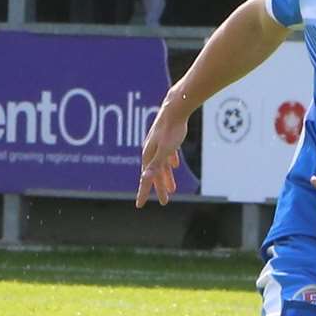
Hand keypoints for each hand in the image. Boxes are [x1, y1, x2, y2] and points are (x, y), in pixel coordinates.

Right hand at [135, 89, 191, 206]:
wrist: (175, 109)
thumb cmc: (171, 130)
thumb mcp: (165, 150)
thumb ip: (156, 164)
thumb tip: (146, 177)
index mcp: (149, 156)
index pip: (145, 179)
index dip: (142, 193)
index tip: (139, 206)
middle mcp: (151, 151)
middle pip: (155, 174)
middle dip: (159, 188)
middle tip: (164, 201)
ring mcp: (158, 145)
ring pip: (162, 166)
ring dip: (167, 177)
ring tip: (173, 189)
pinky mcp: (166, 139)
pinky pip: (167, 155)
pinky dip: (170, 162)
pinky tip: (175, 165)